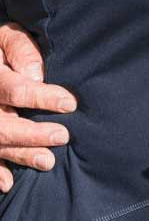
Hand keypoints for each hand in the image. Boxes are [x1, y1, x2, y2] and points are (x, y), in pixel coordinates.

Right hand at [0, 23, 76, 189]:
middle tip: (62, 136)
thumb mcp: (6, 36)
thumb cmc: (0, 46)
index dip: (42, 97)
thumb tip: (37, 73)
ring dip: (20, 154)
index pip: (14, 89)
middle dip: (32, 133)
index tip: (70, 104)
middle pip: (2, 124)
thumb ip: (20, 50)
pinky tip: (8, 183)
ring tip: (48, 161)